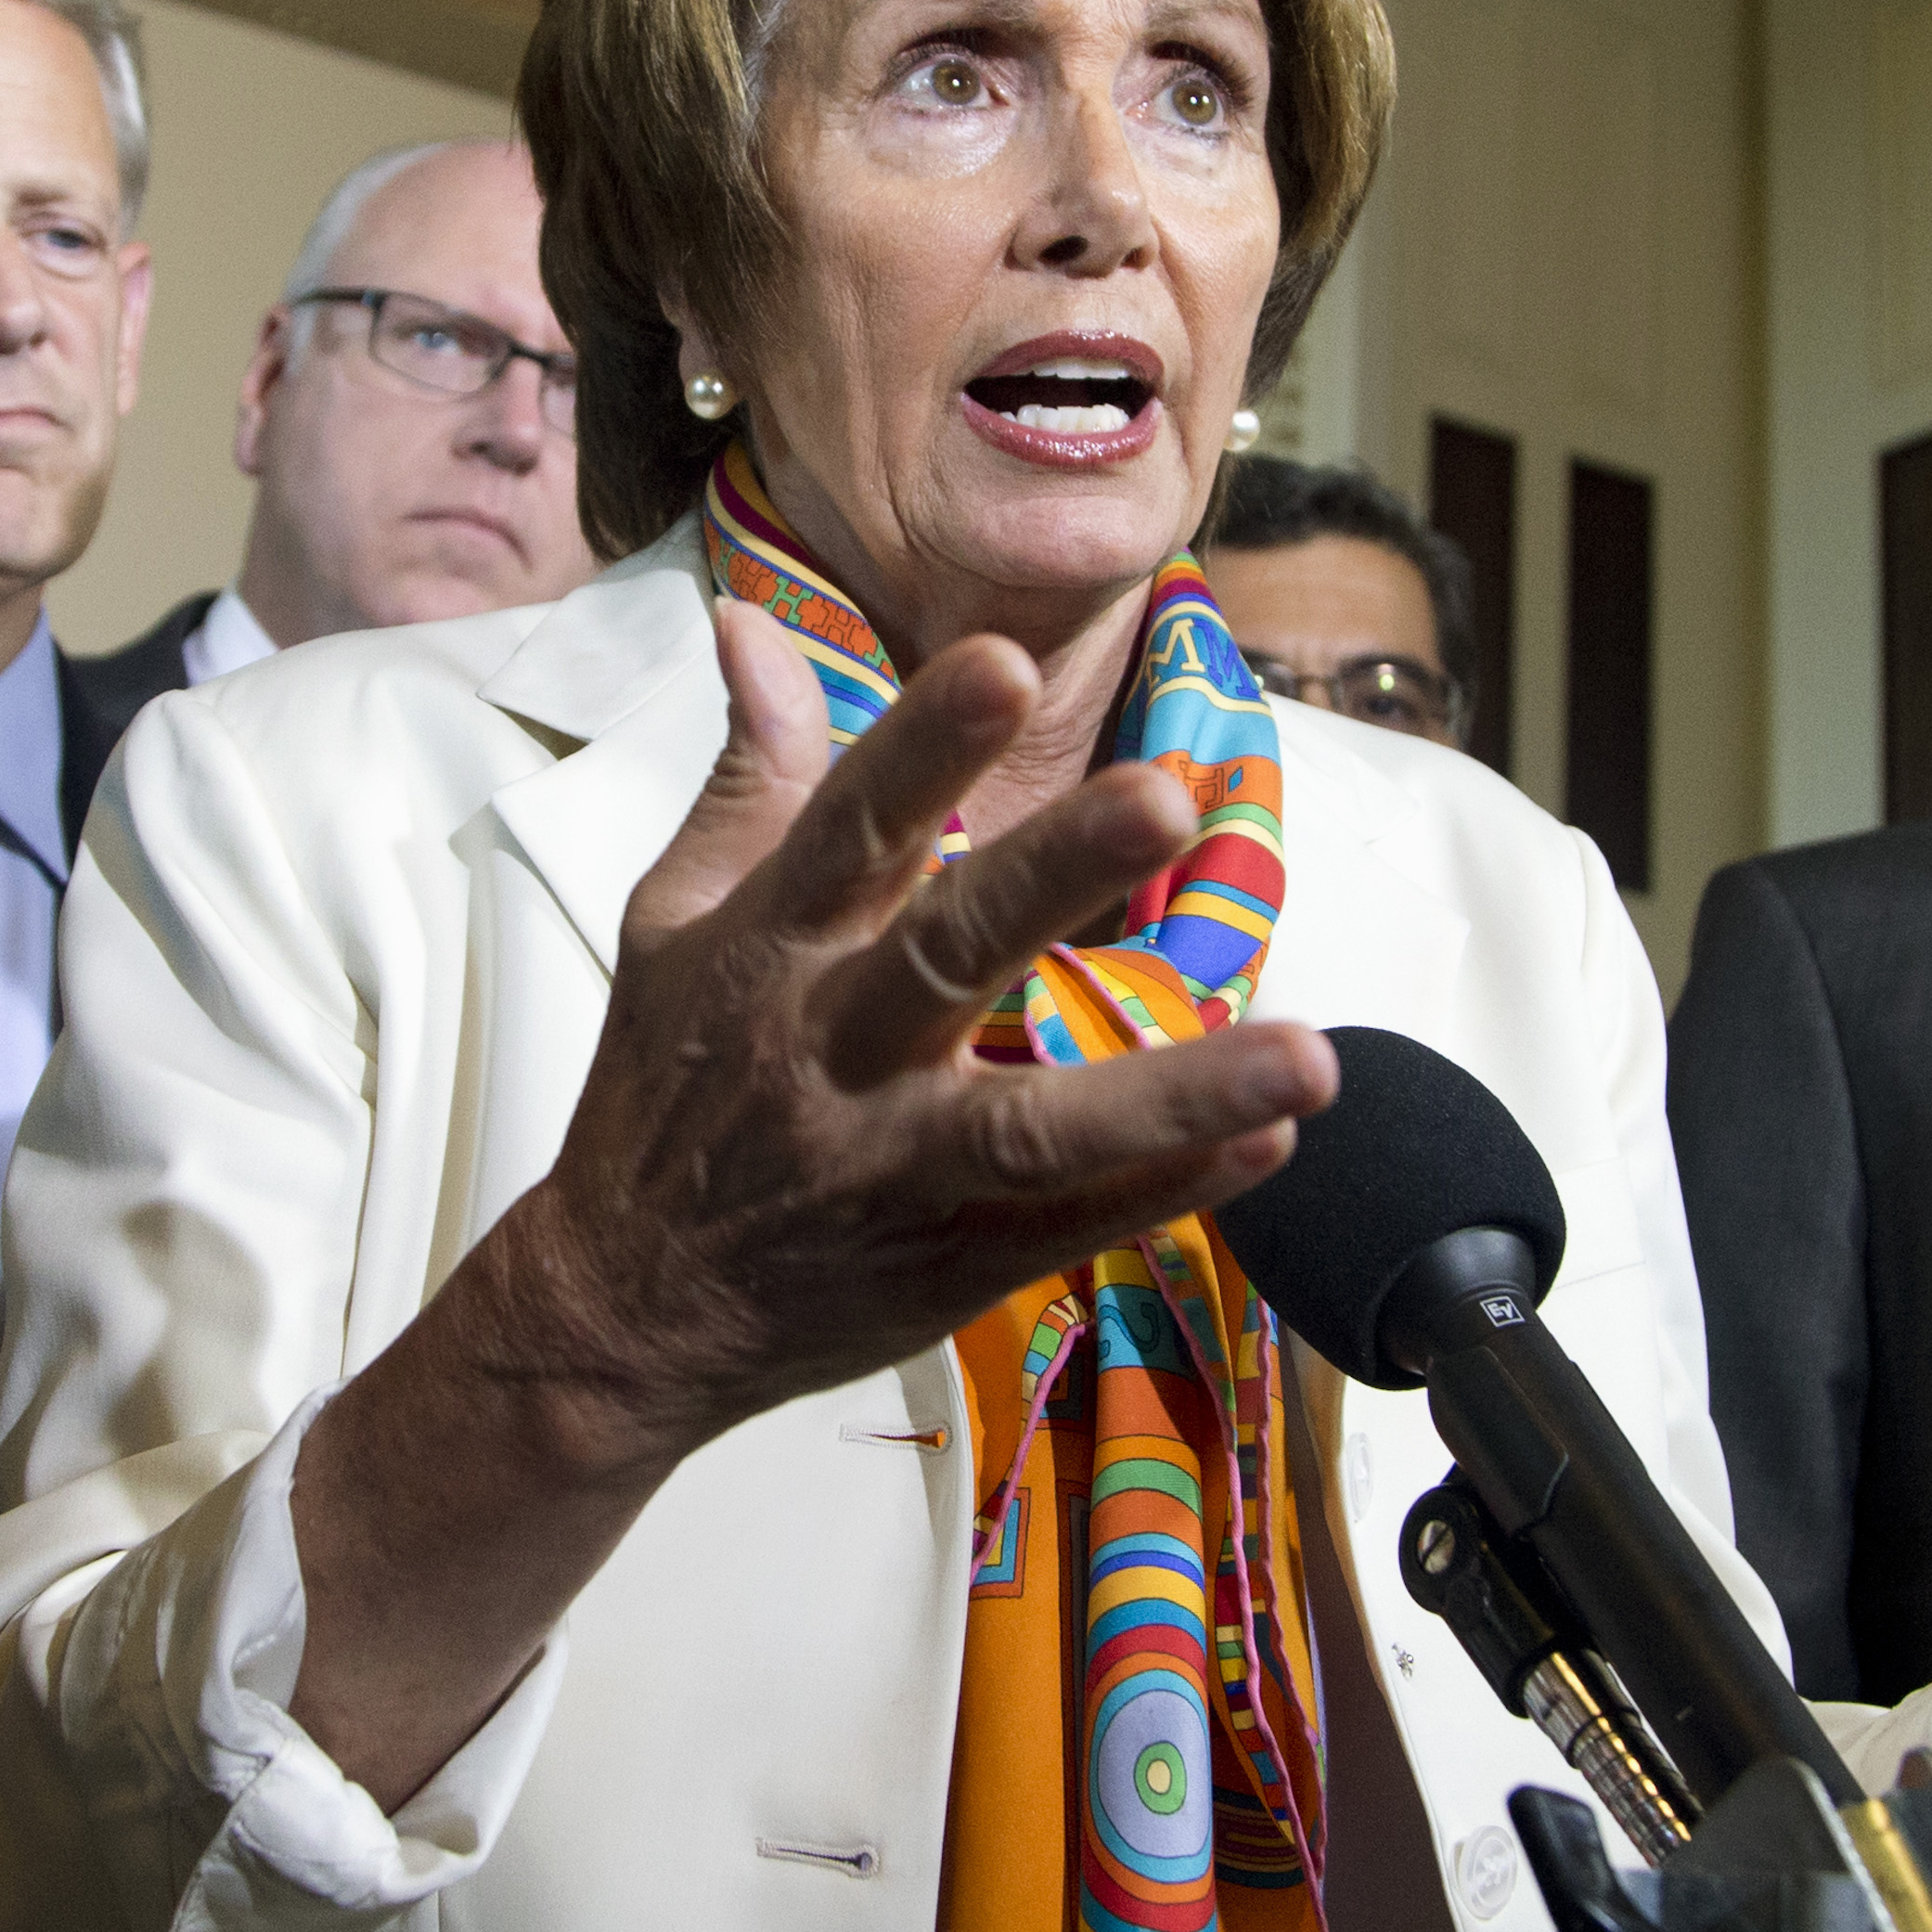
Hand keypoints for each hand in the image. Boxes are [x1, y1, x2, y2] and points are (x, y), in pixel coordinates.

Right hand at [506, 608, 1333, 1458]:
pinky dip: (1170, 1191)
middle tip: (1166, 797)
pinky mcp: (949, 1264)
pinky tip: (1271, 1149)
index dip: (923, 742)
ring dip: (1174, 1094)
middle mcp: (833, 1052)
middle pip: (949, 955)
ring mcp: (894, 1167)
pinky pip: (1072, 1227)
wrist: (623, 1310)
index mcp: (770, 950)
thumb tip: (749, 622)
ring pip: (1035, 1131)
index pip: (849, 826)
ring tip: (1307, 1057)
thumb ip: (747, 777)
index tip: (1004, 659)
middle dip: (1056, 874)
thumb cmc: (662, 1093)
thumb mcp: (673, 920)